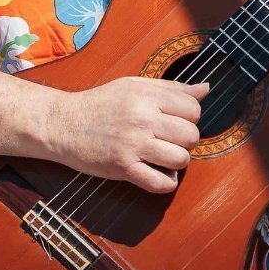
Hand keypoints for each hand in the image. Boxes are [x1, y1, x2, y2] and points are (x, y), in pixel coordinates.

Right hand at [45, 77, 208, 193]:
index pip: (193, 109)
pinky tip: (158, 173)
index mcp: (147, 95)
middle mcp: (142, 118)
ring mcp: (133, 144)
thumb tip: (206, 89)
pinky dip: (166, 182)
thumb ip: (172, 88)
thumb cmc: (101, 103)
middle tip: (169, 139)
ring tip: (164, 156)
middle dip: (186, 140)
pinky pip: (160, 183)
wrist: (63, 124)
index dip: (190, 117)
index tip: (175, 120)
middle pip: (191, 135)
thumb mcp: (135, 85)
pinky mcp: (123, 168)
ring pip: (181, 159)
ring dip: (177, 161)